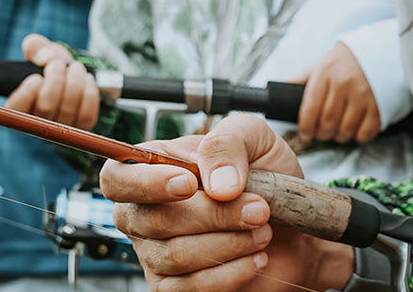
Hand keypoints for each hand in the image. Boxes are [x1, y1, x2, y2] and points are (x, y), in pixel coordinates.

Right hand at [4, 32, 99, 129]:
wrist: (74, 76)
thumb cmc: (52, 66)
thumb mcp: (42, 52)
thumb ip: (36, 47)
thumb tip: (44, 55)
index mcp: (19, 106)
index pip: (15, 110)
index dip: (25, 95)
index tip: (36, 78)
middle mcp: (37, 123)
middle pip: (46, 108)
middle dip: (55, 81)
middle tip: (58, 64)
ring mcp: (59, 129)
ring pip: (67, 111)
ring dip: (74, 83)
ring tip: (75, 68)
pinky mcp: (80, 128)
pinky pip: (86, 115)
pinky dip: (88, 94)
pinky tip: (87, 80)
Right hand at [101, 113, 352, 291]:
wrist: (296, 221)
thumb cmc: (267, 174)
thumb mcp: (254, 137)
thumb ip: (228, 143)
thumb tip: (214, 185)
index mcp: (155, 167)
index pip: (116, 176)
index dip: (144, 182)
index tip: (188, 183)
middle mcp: (146, 213)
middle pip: (151, 220)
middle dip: (213, 214)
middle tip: (259, 207)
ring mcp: (157, 254)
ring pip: (174, 256)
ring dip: (228, 241)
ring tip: (264, 228)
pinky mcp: (177, 288)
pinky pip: (190, 288)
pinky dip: (230, 272)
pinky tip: (256, 256)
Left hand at [289, 41, 379, 144]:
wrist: (375, 51)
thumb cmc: (343, 61)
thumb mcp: (319, 65)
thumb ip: (300, 79)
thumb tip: (278, 92)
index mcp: (325, 74)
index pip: (310, 109)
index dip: (305, 127)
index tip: (305, 134)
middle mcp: (343, 84)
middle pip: (327, 122)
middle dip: (321, 134)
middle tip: (320, 133)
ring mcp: (362, 96)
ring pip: (345, 130)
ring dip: (338, 137)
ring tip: (336, 131)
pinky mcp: (378, 106)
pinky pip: (365, 132)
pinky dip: (357, 137)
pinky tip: (354, 129)